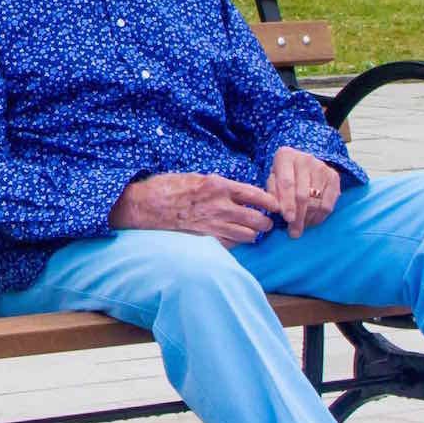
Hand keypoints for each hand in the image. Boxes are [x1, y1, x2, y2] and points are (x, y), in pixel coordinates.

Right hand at [109, 173, 277, 247]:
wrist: (146, 205)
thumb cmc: (168, 187)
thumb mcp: (197, 177)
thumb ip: (218, 185)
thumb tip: (234, 191)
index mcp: (219, 186)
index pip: (256, 195)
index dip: (271, 202)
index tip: (277, 205)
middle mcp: (220, 206)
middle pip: (258, 219)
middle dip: (266, 222)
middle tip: (266, 222)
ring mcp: (213, 225)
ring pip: (248, 236)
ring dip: (253, 234)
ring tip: (251, 231)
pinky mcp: (205, 239)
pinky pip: (230, 244)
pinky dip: (235, 242)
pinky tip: (232, 238)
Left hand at [264, 146, 341, 237]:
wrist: (301, 164)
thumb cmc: (283, 175)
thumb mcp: (272, 180)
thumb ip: (272, 194)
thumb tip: (278, 210)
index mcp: (285, 156)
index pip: (287, 184)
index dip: (287, 203)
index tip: (288, 219)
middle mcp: (305, 159)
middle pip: (303, 195)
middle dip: (298, 217)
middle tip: (294, 232)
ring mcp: (322, 167)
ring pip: (316, 201)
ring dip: (309, 218)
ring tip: (302, 226)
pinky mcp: (334, 177)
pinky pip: (328, 203)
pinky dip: (320, 216)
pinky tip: (312, 220)